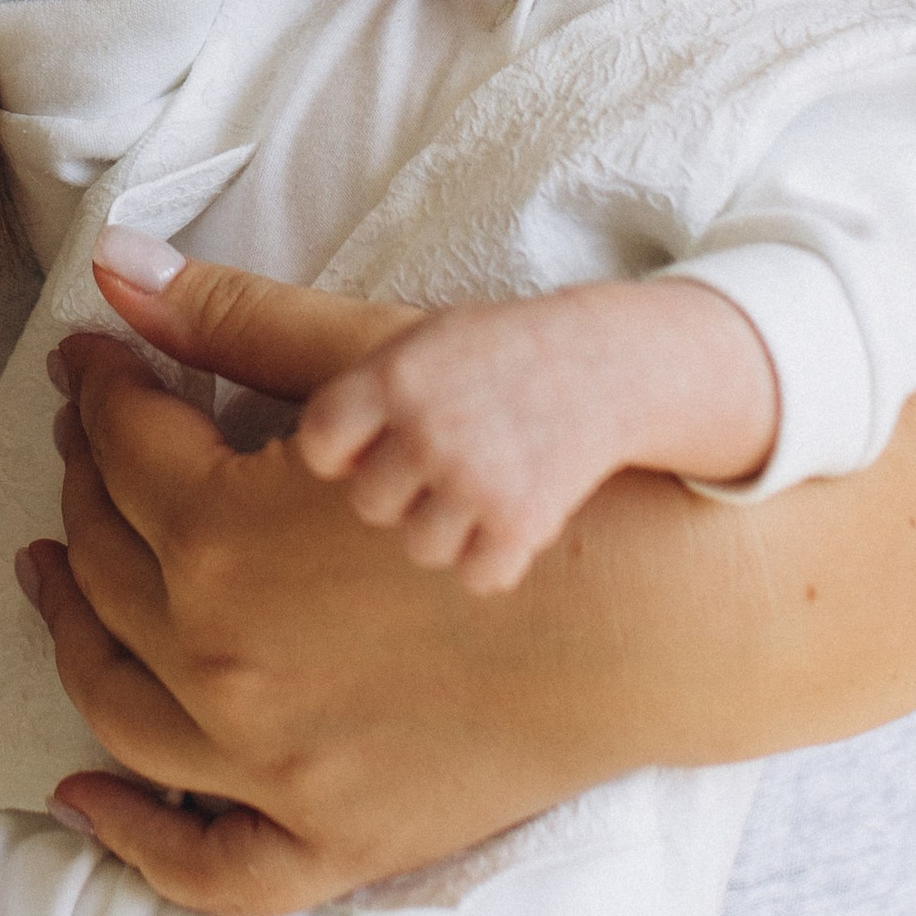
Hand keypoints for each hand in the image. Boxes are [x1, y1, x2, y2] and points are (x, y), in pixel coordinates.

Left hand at [18, 252, 742, 915]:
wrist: (652, 598)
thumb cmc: (521, 458)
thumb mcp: (372, 361)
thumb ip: (229, 318)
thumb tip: (111, 267)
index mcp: (219, 534)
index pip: (117, 446)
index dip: (97, 389)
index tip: (91, 365)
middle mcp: (221, 659)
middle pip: (104, 562)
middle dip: (82, 485)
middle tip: (83, 442)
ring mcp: (269, 765)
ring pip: (118, 701)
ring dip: (70, 629)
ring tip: (52, 573)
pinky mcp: (331, 838)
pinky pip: (205, 859)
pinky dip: (132, 831)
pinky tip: (85, 792)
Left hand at [294, 280, 779, 592]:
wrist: (607, 362)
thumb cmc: (501, 352)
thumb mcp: (423, 340)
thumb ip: (363, 390)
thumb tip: (307, 454)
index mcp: (394, 376)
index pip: (319, 445)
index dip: (343, 452)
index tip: (376, 444)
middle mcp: (428, 428)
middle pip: (368, 504)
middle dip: (400, 490)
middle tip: (444, 461)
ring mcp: (476, 478)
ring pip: (420, 546)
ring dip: (448, 527)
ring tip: (482, 484)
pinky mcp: (523, 521)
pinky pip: (477, 576)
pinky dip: (494, 558)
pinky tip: (511, 516)